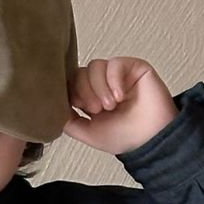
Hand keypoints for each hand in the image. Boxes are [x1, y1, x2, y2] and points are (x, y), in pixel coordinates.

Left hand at [63, 57, 178, 155]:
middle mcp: (104, 83)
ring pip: (95, 66)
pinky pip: (114, 63)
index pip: (71, 82)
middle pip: (80, 72)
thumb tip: (52, 107)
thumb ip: (68, 120)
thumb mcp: (88, 133)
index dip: (71, 93)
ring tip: (110, 106)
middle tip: (97, 110)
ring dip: (98, 87)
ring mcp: (118, 74)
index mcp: (92, 96)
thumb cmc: (125, 137)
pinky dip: (113, 80)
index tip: (81, 109)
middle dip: (84, 92)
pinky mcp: (134, 67)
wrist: (151, 140)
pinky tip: (120, 96)